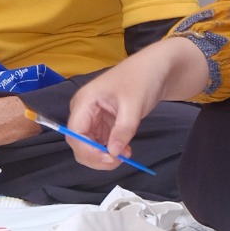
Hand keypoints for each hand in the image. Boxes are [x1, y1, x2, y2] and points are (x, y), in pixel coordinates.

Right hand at [64, 39, 201, 170]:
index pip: (74, 132)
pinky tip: (126, 150)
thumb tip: (113, 153)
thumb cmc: (141, 80)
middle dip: (95, 156)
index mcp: (85, 101)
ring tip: (126, 154)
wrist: (155, 69)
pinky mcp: (103, 123)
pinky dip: (111, 150)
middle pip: (78, 142)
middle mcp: (84, 110)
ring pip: (89, 146)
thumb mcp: (134, 105)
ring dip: (104, 155)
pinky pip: (100, 142)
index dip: (87, 150)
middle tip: (119, 161)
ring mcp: (92, 117)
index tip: (109, 158)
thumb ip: (123, 130)